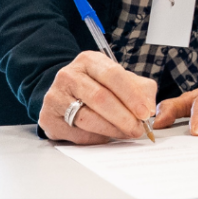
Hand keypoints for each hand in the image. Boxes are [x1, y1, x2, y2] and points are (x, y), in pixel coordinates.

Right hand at [38, 51, 157, 144]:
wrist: (65, 94)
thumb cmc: (98, 86)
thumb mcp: (120, 80)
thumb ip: (140, 89)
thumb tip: (149, 108)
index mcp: (89, 60)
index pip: (113, 75)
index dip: (131, 96)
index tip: (145, 113)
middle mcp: (69, 75)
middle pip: (100, 98)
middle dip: (123, 117)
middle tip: (137, 129)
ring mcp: (55, 96)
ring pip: (87, 118)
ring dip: (112, 130)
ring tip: (126, 134)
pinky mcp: (48, 117)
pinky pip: (76, 134)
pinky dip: (95, 138)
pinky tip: (106, 137)